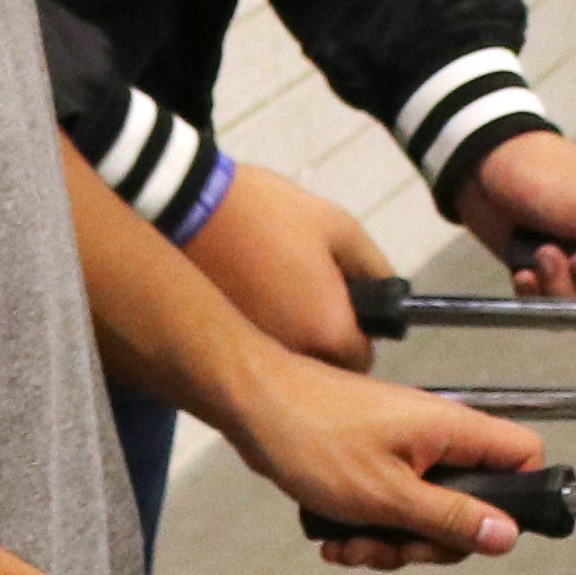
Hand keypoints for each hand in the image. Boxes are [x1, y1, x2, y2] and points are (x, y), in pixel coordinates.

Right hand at [182, 162, 387, 366]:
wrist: (187, 204)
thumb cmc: (267, 211)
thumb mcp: (338, 226)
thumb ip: (372, 265)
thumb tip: (388, 291)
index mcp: (325, 329)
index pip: (360, 362)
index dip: (361, 337)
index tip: (350, 313)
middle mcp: (288, 356)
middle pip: (321, 370)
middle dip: (324, 344)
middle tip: (314, 300)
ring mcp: (248, 355)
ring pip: (283, 365)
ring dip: (288, 344)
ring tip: (278, 294)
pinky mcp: (216, 347)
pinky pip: (249, 354)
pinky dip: (254, 337)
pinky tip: (248, 300)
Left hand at [229, 354, 548, 569]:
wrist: (255, 407)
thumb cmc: (313, 435)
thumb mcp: (386, 495)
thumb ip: (450, 518)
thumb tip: (509, 535)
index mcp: (455, 431)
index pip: (525, 457)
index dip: (516, 500)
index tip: (473, 533)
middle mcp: (440, 436)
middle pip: (472, 502)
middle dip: (430, 541)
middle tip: (395, 549)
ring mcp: (409, 448)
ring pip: (427, 512)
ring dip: (391, 542)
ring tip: (350, 545)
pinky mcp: (380, 460)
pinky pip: (393, 507)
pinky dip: (368, 528)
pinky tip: (335, 536)